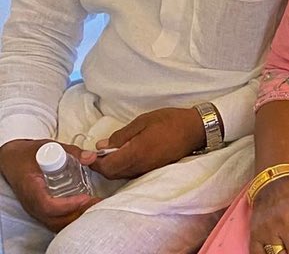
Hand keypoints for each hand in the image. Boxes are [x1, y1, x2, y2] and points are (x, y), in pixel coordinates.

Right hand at [0, 138, 99, 231]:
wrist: (13, 160)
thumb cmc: (29, 155)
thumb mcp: (50, 147)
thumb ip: (72, 152)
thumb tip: (91, 157)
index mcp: (32, 188)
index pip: (47, 205)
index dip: (67, 205)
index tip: (84, 197)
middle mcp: (32, 203)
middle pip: (53, 219)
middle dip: (76, 214)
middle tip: (97, 203)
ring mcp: (35, 208)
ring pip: (54, 223)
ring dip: (74, 218)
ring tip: (94, 206)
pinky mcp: (40, 209)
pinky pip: (54, 220)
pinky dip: (69, 218)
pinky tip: (84, 209)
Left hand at [81, 107, 205, 179]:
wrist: (194, 130)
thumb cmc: (169, 121)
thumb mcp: (144, 120)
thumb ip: (122, 134)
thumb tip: (101, 145)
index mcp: (135, 153)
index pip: (107, 166)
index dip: (93, 162)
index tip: (86, 154)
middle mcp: (138, 166)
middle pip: (111, 174)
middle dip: (99, 166)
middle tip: (94, 153)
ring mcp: (145, 170)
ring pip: (119, 175)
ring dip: (109, 167)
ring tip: (106, 153)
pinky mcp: (150, 170)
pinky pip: (129, 173)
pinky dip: (120, 167)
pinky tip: (122, 156)